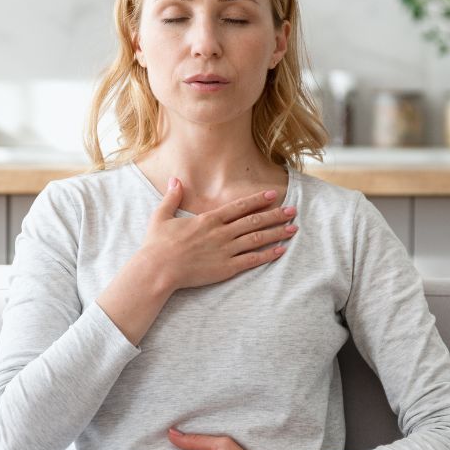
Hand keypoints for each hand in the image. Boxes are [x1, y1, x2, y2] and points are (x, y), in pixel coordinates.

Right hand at [139, 177, 297, 292]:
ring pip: (257, 238)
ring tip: (293, 228)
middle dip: (276, 214)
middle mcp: (221, 233)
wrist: (158, 269)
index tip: (273, 195)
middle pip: (254, 220)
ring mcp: (225, 251)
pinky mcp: (226, 268)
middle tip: (293, 211)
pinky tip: (281, 250)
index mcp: (209, 219)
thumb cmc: (157, 245)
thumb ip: (172, 197)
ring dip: (277, 232)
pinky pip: (252, 260)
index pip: (239, 207)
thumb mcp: (161, 216)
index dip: (258, 200)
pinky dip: (268, 254)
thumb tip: (175, 179)